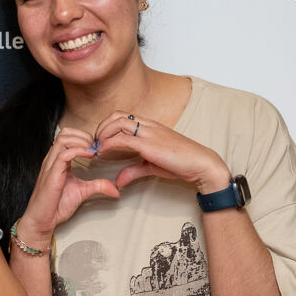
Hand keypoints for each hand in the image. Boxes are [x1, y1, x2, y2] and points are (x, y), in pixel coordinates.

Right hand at [16, 128, 121, 245]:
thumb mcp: (82, 191)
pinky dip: (79, 151)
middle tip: (96, 147)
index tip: (98, 148)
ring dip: (82, 141)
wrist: (42, 220)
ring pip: (63, 139)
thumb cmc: (56, 205)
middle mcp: (53, 159)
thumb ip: (97, 186)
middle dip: (84, 135)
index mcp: (58, 160)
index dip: (85, 137)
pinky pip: (64, 154)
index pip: (69, 136)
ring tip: (93, 150)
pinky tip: (90, 156)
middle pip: (65, 132)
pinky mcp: (51, 174)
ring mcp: (51, 165)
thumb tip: (115, 188)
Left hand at [91, 112, 229, 192]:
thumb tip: (118, 180)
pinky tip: (103, 152)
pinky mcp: (149, 144)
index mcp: (150, 125)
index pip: (122, 116)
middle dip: (101, 127)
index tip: (100, 140)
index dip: (107, 125)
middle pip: (116, 116)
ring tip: (97, 147)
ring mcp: (149, 132)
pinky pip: (123, 139)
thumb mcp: (152, 165)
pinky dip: (109, 144)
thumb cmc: (181, 162)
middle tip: (94, 143)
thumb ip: (133, 170)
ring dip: (103, 133)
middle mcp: (148, 125)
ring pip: (117, 122)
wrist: (201, 163)